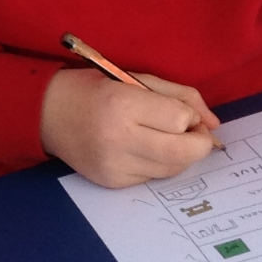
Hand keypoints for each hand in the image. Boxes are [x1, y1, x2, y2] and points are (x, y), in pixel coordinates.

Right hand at [40, 67, 219, 188]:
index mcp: (122, 105)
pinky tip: (142, 149)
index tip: (179, 110)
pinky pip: (152, 178)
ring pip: (172, 169)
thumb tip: (214, 124)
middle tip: (192, 132)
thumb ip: (180, 96)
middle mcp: (118, 140)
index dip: (189, 116)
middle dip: (199, 143)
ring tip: (164, 137)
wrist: (46, 113)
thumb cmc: (94, 89)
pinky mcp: (112, 183)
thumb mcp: (136, 78)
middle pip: (183, 153)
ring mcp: (114, 166)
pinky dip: (157, 164)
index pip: (180, 120)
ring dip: (179, 154)